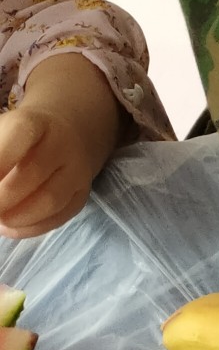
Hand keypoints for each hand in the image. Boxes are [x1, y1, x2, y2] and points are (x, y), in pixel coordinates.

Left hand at [0, 53, 120, 238]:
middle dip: (3, 197)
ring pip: (50, 200)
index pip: (20, 134)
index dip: (0, 160)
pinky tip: (9, 226)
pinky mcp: (80, 195)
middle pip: (34, 173)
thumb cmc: (20, 136)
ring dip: (17, 217)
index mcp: (36, 122)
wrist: (66, 133)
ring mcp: (76, 172)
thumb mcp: (3, 133)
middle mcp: (62, 145)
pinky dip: (30, 228)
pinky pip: (59, 217)